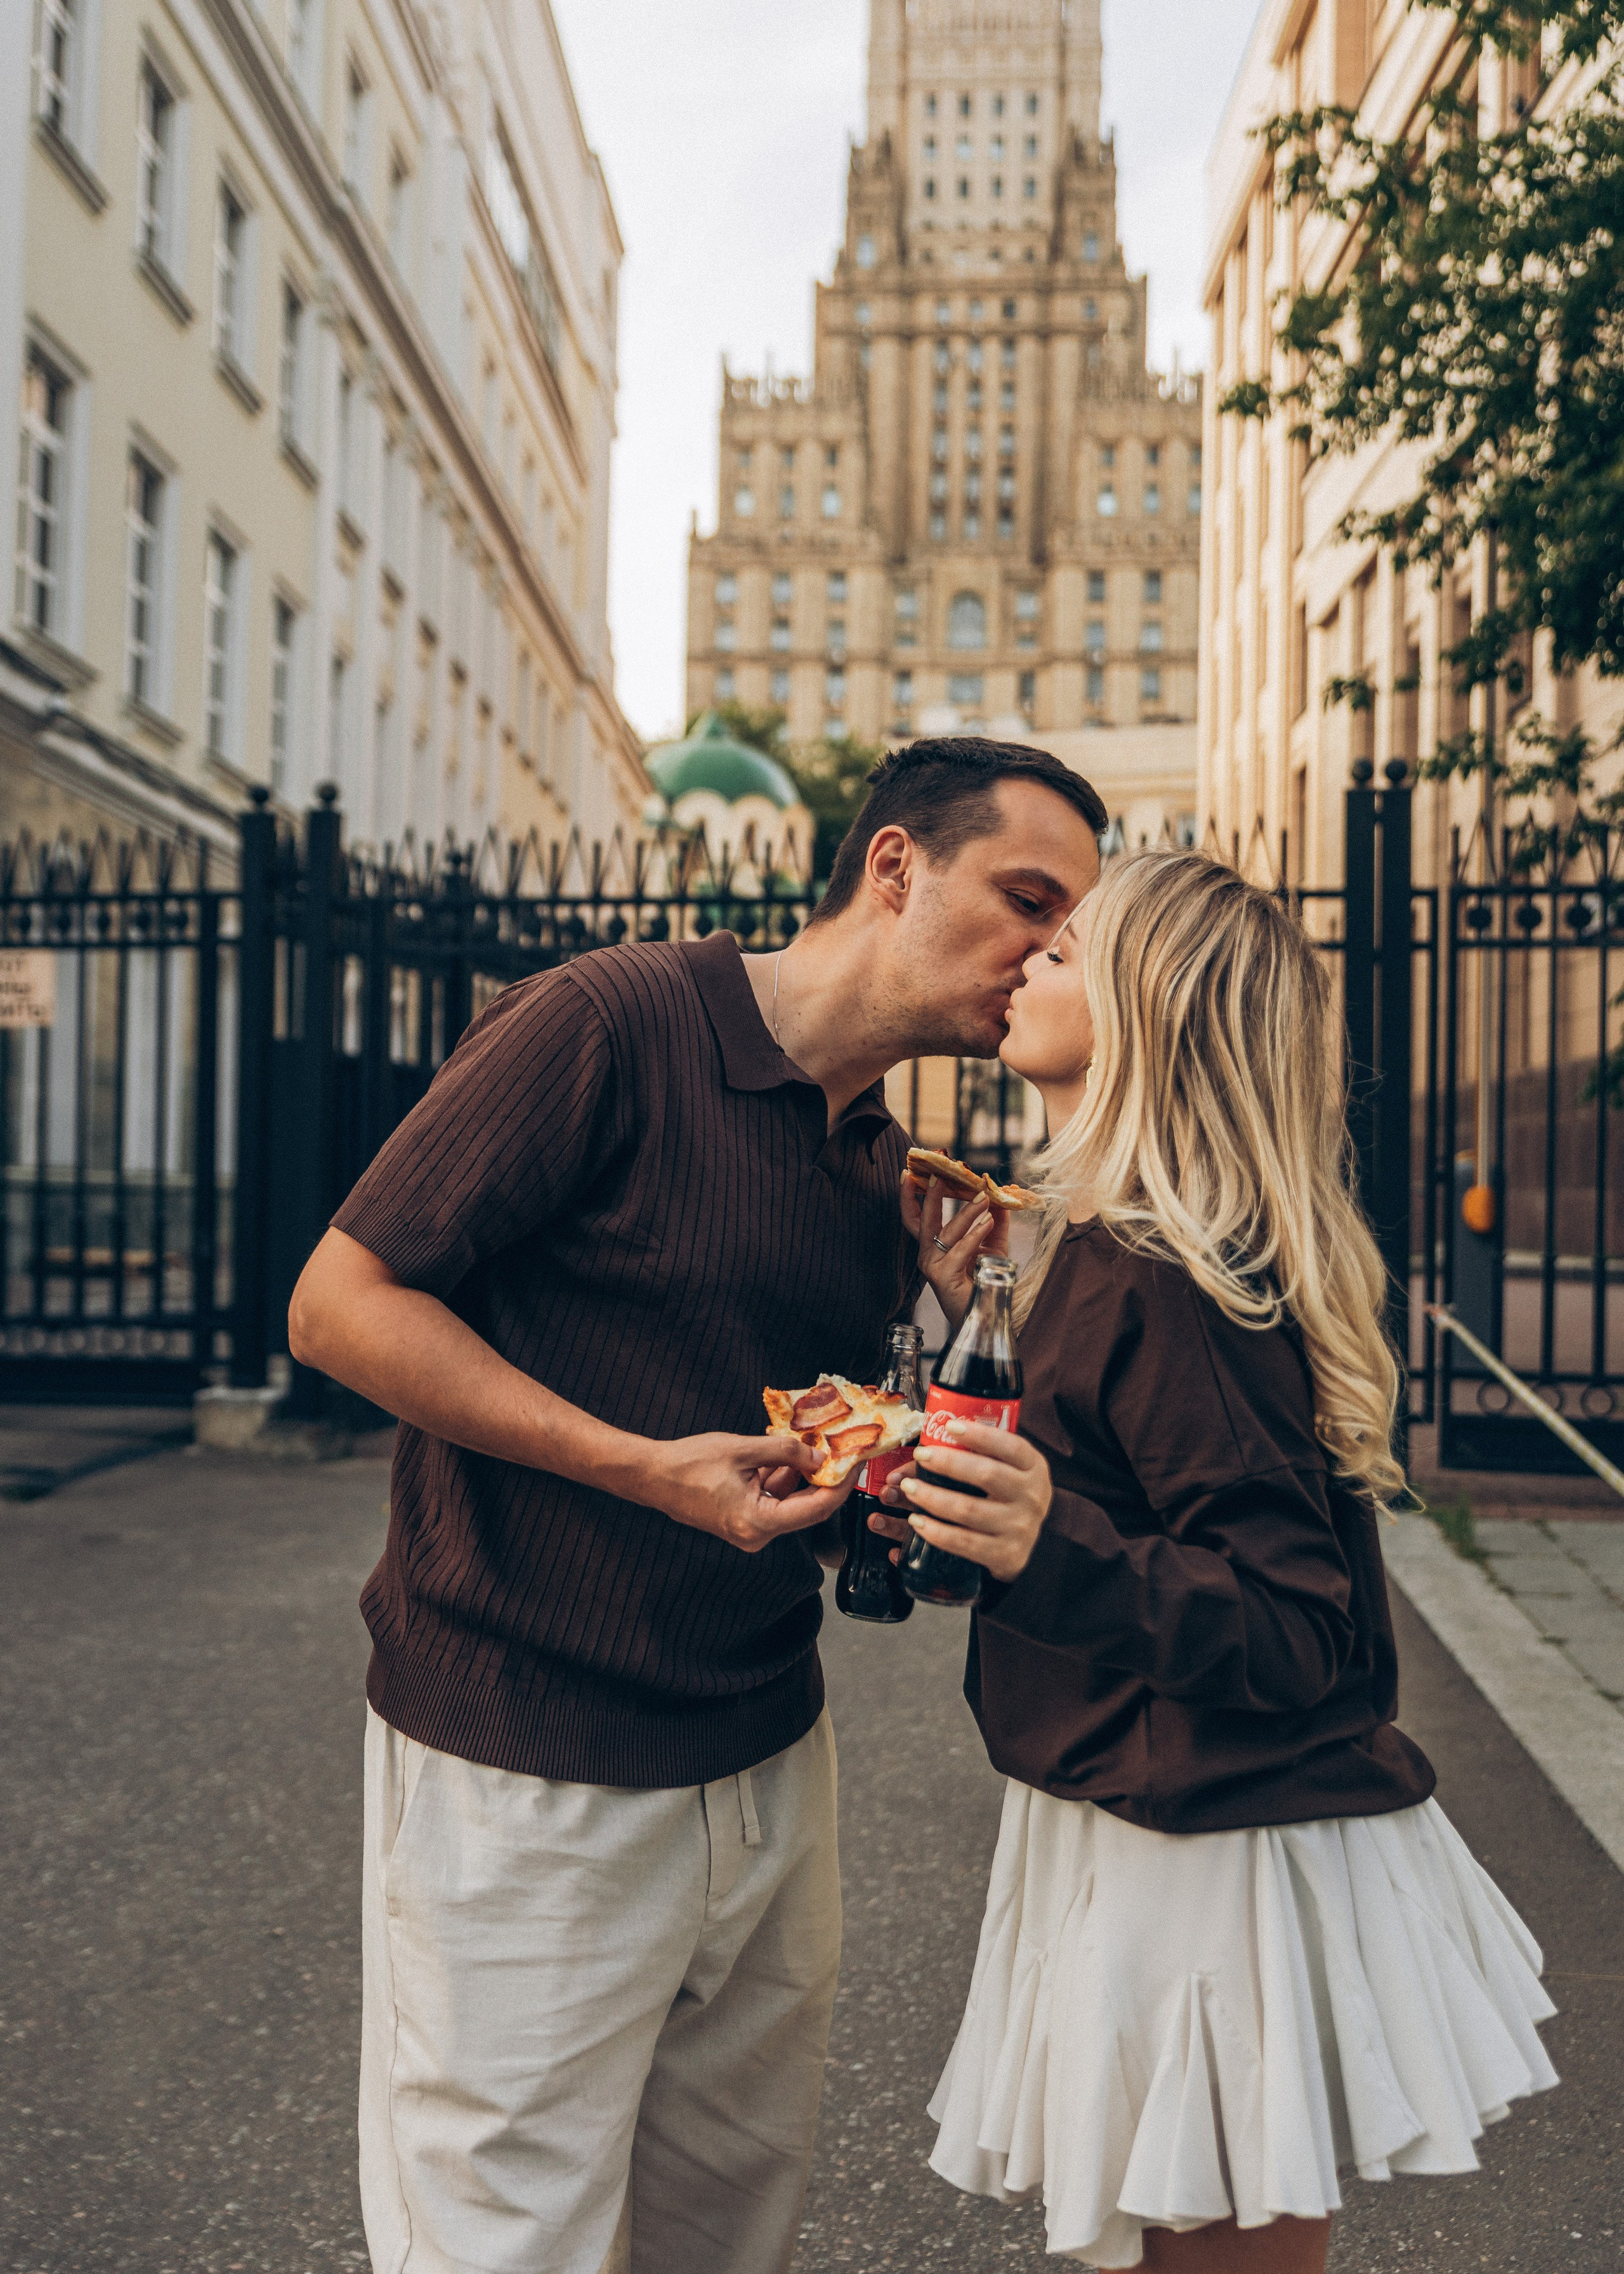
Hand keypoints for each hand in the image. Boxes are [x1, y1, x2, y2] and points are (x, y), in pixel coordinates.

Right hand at [649, 1432, 853, 1553]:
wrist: (652, 1476)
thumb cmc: (689, 1464)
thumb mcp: (743, 1450)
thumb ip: (785, 1452)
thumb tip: (820, 1457)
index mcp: (758, 1523)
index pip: (816, 1508)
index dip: (840, 1485)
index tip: (854, 1462)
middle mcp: (757, 1534)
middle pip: (806, 1506)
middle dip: (823, 1476)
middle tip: (840, 1449)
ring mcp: (750, 1529)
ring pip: (789, 1500)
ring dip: (801, 1473)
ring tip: (813, 1443)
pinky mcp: (743, 1519)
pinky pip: (772, 1499)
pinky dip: (780, 1477)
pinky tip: (785, 1451)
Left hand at [895, 1421, 1052, 1583]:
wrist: (1030, 1543)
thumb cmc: (1007, 1495)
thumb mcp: (1006, 1470)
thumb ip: (972, 1456)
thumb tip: (915, 1459)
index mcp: (1034, 1467)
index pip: (1010, 1446)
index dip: (979, 1435)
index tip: (950, 1426)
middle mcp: (1032, 1497)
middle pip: (986, 1474)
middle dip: (948, 1463)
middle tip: (921, 1456)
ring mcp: (1020, 1528)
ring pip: (968, 1509)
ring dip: (932, 1497)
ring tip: (908, 1488)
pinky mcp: (1005, 1555)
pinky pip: (963, 1543)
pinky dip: (935, 1531)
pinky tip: (917, 1521)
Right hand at [901, 1172, 1008, 1335]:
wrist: (986, 1311)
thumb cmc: (984, 1280)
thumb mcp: (991, 1245)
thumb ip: (994, 1221)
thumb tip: (1000, 1196)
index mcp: (932, 1246)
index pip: (915, 1218)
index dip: (909, 1197)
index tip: (909, 1174)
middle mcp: (927, 1255)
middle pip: (923, 1221)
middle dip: (931, 1197)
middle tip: (940, 1175)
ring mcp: (932, 1267)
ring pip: (945, 1233)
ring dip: (966, 1212)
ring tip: (984, 1197)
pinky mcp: (943, 1278)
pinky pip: (959, 1251)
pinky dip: (975, 1234)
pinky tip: (988, 1222)